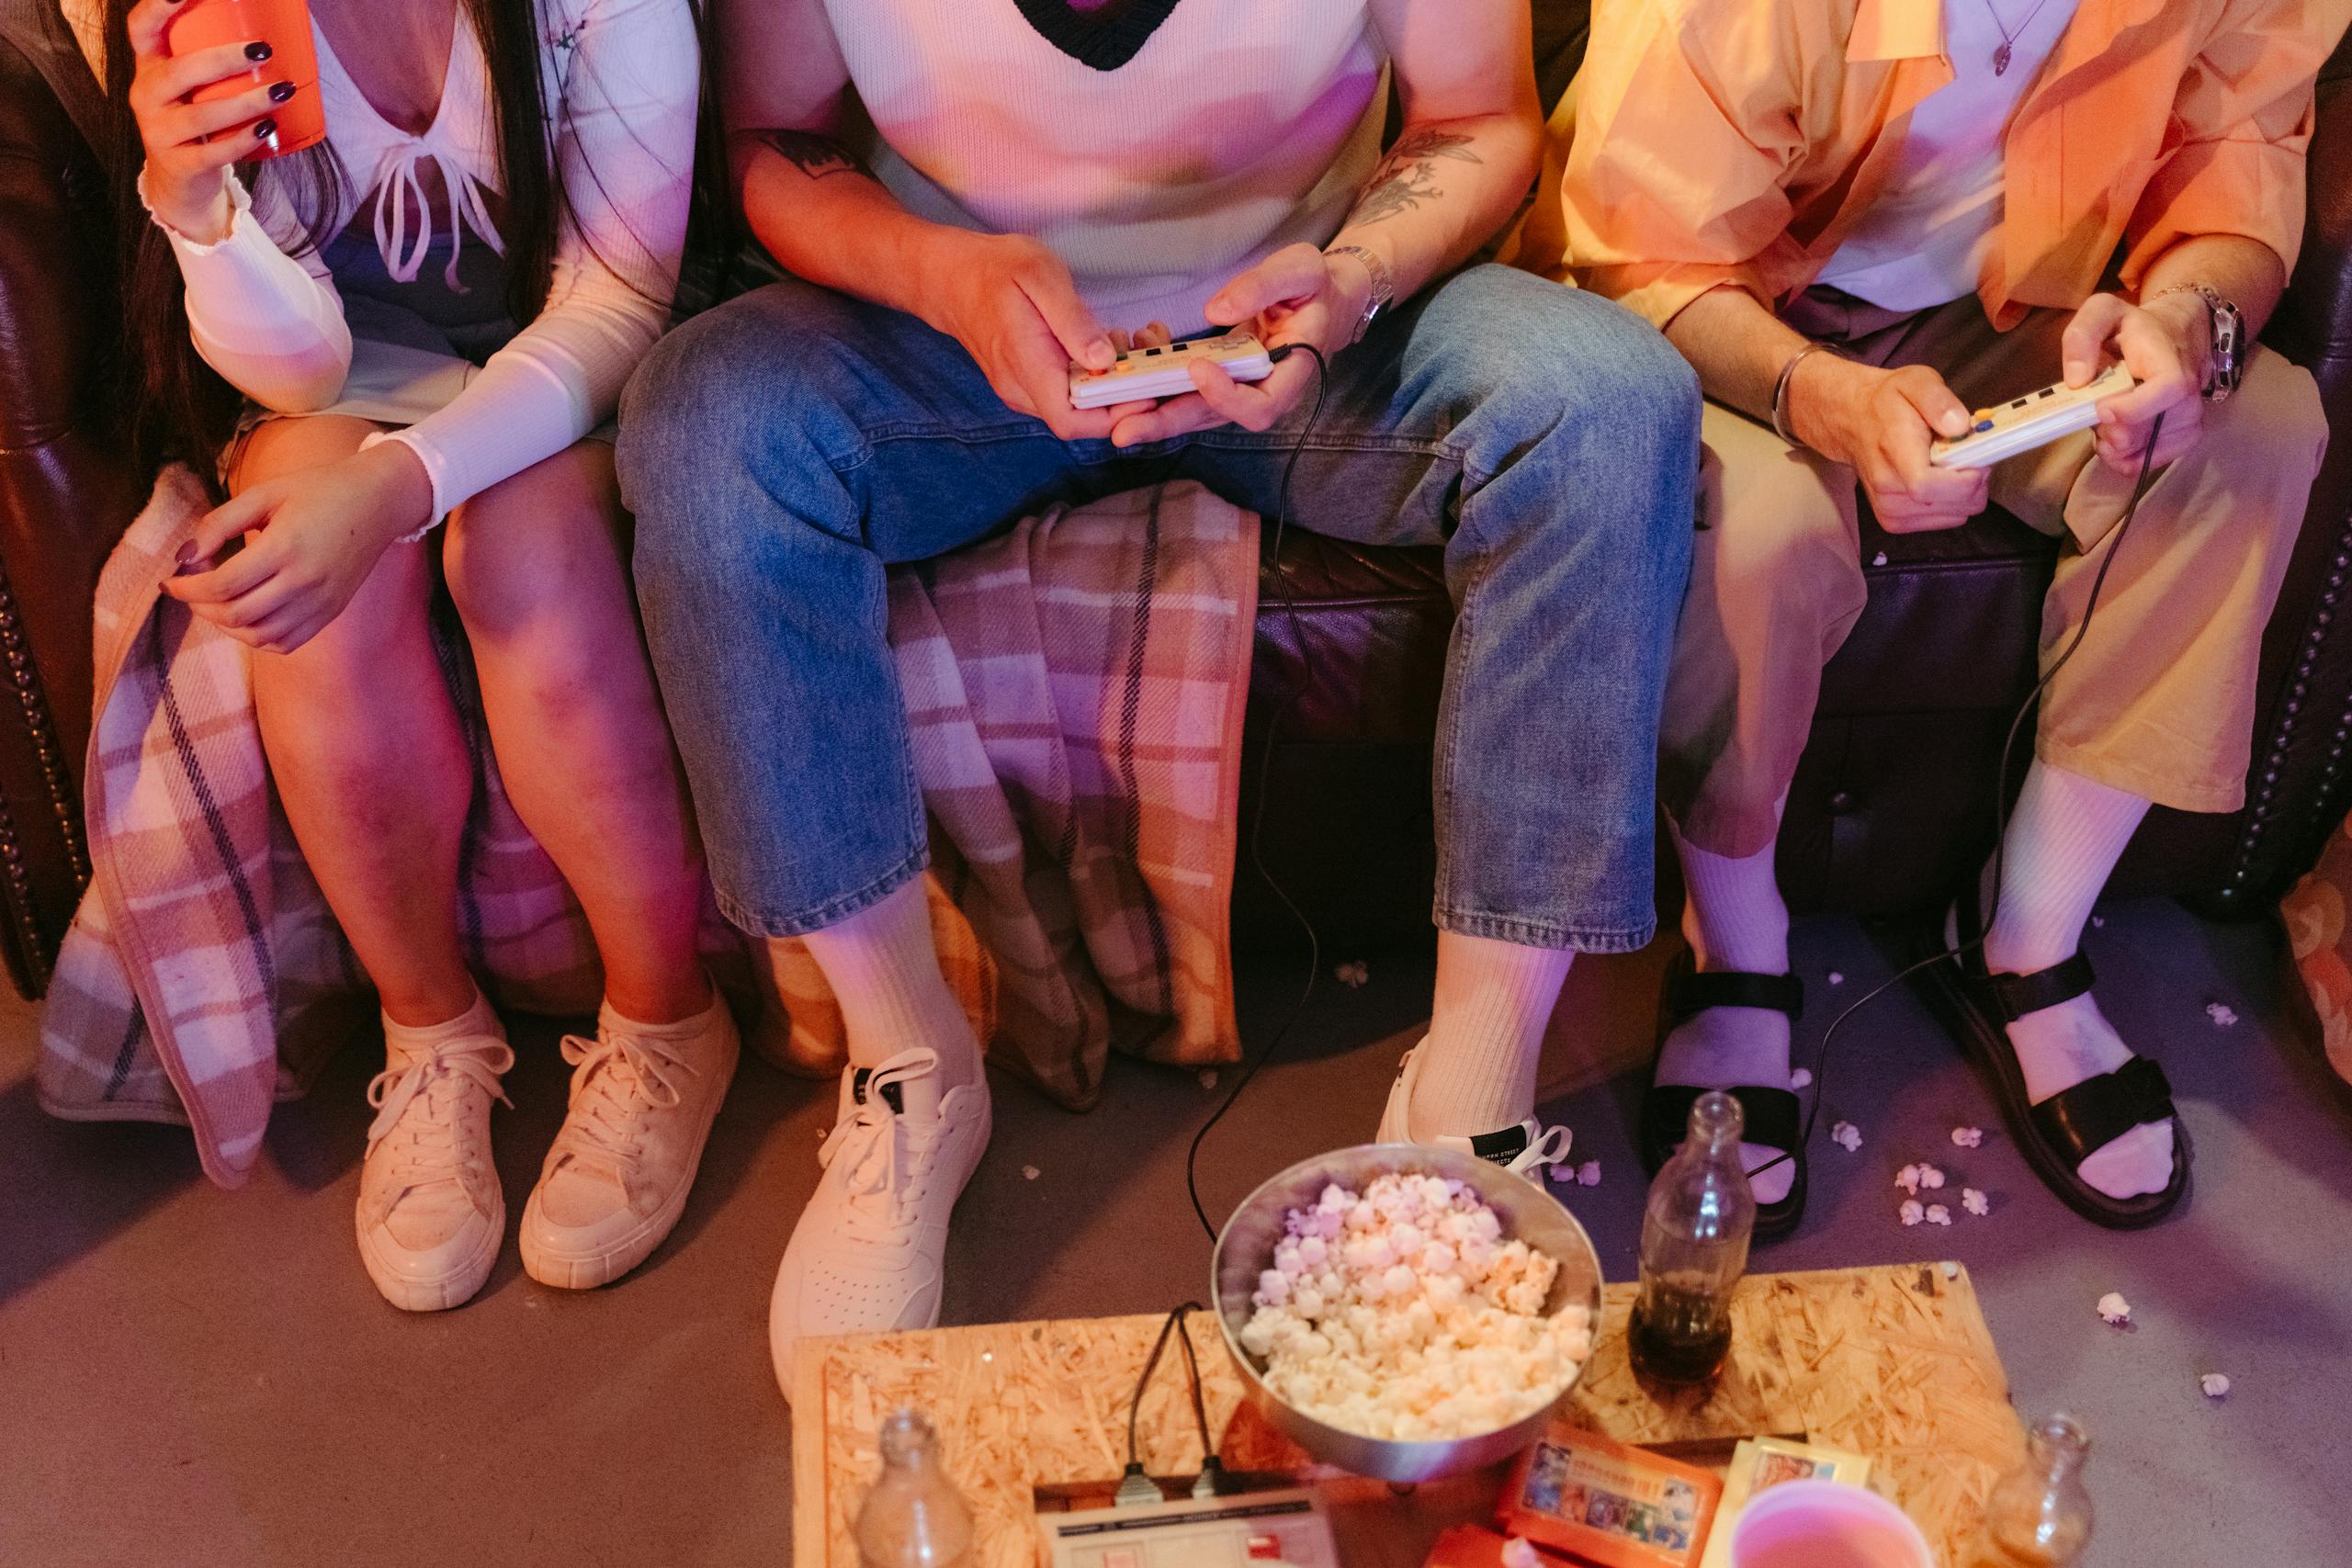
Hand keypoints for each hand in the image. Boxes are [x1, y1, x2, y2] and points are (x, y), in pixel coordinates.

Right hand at [126, 0, 293, 241]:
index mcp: (149, 66)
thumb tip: (267, 26)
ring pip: (200, 115)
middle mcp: (146, 95)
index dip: (157, 7)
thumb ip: (211, 57)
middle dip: (222, 59)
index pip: (141, 29)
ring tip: (281, 91)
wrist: (180, 180)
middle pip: (179, 72)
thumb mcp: (193, 85)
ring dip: (245, 102)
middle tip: (262, 50)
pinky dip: (243, 139)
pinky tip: (268, 128)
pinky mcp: (178, 164)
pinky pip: (213, 152)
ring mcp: (159, 131)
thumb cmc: (195, 117)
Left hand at [160, 441, 433, 652]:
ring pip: (259, 635)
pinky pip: (285, 642)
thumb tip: (187, 556)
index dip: (187, 587)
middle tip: (188, 590)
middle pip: (237, 614)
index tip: (171, 579)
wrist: (379, 503)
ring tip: (213, 604)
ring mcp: (320, 603)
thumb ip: (220, 523)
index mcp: (286, 547)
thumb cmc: (319, 490)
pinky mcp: (330, 612)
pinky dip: (256, 638)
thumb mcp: (264, 493)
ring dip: (226, 626)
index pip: (223, 585)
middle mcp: (305, 582)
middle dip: (200, 607)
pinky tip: (245, 618)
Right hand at [921, 232, 1157, 440]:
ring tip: (1121, 340)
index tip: (1144, 388)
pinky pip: (1064, 392)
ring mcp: (1021, 390)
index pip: (1073, 422)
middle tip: (1139, 351)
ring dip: (1107, 383)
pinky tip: (1099, 344)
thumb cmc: (994, 269)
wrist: (948, 276)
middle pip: (1081, 418)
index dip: (1114, 416)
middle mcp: (1021, 391)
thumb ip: (1073, 322)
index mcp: (1027, 367)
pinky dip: (1090, 376)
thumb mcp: (1039, 276)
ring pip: (1075, 406)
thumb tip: (1104, 361)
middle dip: (1120, 393)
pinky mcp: (1024, 382)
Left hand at [1107, 243, 1369, 447]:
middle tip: (1123, 429)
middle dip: (1167, 423)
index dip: (1228, 398)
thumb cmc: (1314, 285)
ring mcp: (1238, 388)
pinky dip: (1156, 378)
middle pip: (1214, 419)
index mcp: (1292, 372)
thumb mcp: (1300, 270)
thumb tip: (1216, 311)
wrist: (1320, 297)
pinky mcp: (1218, 378)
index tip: (1198, 367)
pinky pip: (1185, 388)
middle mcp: (1262, 390)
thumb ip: (1262, 287)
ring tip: (1112, 407)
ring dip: (1152, 410)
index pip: (1261, 407)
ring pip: (1193, 410)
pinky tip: (1135, 351)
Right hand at [1787, 357, 1987, 532]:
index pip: (1928, 486)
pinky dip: (1954, 503)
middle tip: (1969, 455)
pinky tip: (1943, 480)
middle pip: (1952, 505)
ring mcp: (1889, 510)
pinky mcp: (1894, 521)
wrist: (1852, 420)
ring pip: (1955, 516)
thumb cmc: (1887, 403)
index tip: (1980, 460)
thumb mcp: (1916, 382)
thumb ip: (1939, 401)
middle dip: (1975, 481)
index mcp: (1893, 452)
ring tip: (1952, 465)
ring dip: (1966, 492)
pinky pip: (1945, 521)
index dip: (1966, 479)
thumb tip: (1960, 426)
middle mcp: (1887, 488)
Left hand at [2062, 292, 2204, 472]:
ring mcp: (2190, 414)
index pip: (2170, 388)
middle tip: (2093, 412)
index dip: (2135, 408)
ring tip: (2103, 423)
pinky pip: (2155, 460)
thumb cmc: (2133, 326)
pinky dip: (2128, 460)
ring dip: (2115, 446)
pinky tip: (2113, 445)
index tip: (2102, 410)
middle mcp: (2188, 390)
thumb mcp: (2102, 312)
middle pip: (2151, 428)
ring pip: (2149, 448)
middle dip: (2110, 430)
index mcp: (2167, 358)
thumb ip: (2081, 337)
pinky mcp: (2186, 433)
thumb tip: (2077, 380)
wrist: (2174, 331)